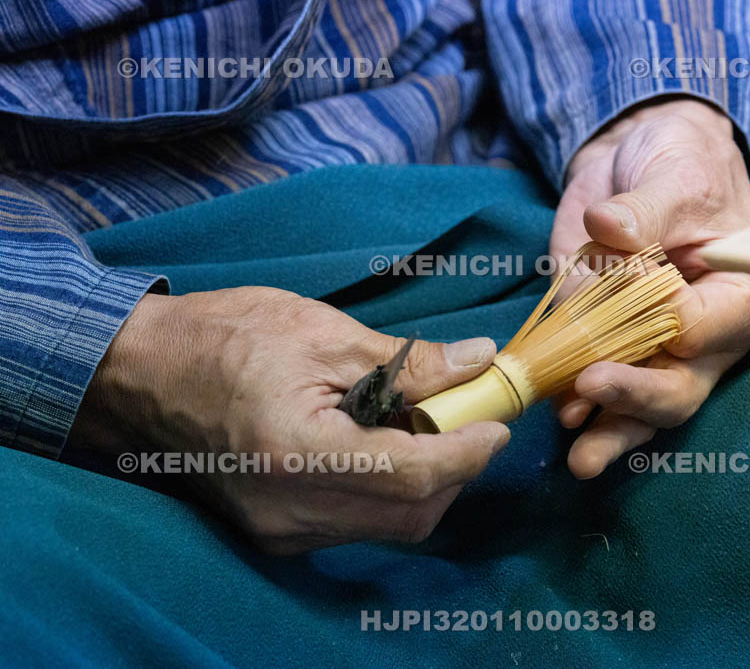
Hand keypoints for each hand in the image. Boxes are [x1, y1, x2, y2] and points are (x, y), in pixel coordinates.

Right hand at [69, 287, 508, 553]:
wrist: (137, 376)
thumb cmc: (219, 339)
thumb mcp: (320, 332)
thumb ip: (407, 361)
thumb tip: (478, 361)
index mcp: (296, 453)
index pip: (411, 475)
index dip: (469, 451)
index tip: (498, 418)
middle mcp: (288, 510)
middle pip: (411, 513)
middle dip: (457, 467)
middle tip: (470, 414)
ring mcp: (280, 530)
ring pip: (389, 524)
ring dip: (427, 479)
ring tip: (425, 421)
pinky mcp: (276, 532)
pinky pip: (357, 523)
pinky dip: (390, 488)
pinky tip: (386, 442)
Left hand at [551, 97, 749, 479]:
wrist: (640, 159)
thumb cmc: (679, 161)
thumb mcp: (671, 172)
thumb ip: (644, 208)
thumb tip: (610, 227)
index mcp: (744, 295)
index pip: (708, 325)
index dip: (674, 322)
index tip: (644, 300)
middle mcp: (710, 339)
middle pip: (681, 387)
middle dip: (637, 395)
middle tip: (593, 386)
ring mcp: (661, 351)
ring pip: (644, 408)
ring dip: (609, 429)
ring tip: (580, 454)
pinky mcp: (617, 347)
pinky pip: (603, 393)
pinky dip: (582, 408)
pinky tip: (561, 416)